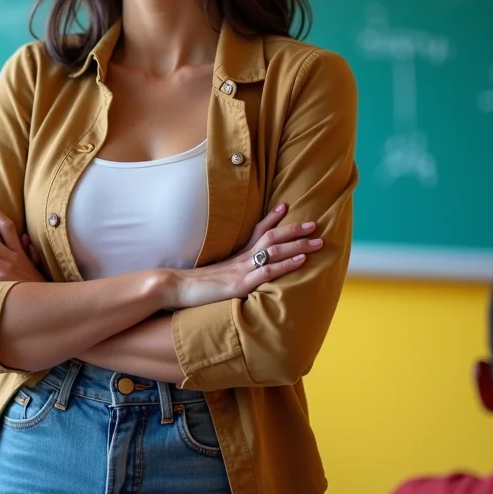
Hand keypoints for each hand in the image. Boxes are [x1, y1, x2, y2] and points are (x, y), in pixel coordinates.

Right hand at [158, 204, 321, 309]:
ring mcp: (241, 270)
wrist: (175, 287)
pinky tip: (300, 261)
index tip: (286, 206)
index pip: (256, 231)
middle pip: (271, 238)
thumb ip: (230, 273)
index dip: (272, 218)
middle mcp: (241, 259)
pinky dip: (285, 264)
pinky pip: (266, 271)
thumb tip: (240, 274)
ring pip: (273, 252)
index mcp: (235, 256)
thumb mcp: (216, 276)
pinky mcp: (240, 284)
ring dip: (297, 245)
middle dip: (294, 230)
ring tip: (317, 241)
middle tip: (315, 224)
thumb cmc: (193, 285)